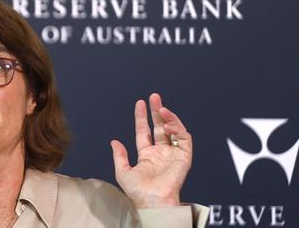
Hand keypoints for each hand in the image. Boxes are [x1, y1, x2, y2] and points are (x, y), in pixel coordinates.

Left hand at [110, 93, 191, 208]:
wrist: (152, 201)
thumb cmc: (138, 192)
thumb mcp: (123, 172)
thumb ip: (119, 156)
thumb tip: (114, 141)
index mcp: (147, 156)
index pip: (144, 132)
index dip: (142, 117)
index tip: (140, 103)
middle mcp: (160, 153)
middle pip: (159, 127)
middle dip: (157, 111)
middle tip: (154, 97)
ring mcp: (172, 154)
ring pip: (173, 130)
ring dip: (168, 118)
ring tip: (161, 108)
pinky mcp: (184, 157)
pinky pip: (184, 139)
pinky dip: (178, 129)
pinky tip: (169, 124)